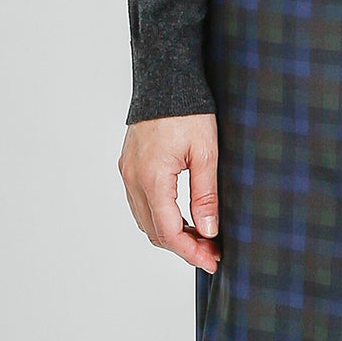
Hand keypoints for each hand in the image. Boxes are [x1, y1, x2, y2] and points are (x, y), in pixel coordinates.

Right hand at [119, 113, 220, 270]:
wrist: (166, 79)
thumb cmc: (188, 111)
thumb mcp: (206, 153)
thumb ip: (205, 194)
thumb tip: (208, 229)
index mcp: (151, 178)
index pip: (168, 232)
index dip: (191, 252)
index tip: (212, 261)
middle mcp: (133, 179)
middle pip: (154, 232)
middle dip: (183, 246)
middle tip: (212, 250)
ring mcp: (128, 173)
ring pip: (146, 220)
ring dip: (171, 233)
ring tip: (201, 235)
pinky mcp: (129, 166)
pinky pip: (141, 203)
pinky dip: (160, 216)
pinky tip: (182, 216)